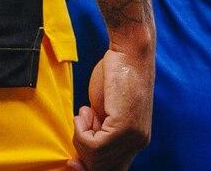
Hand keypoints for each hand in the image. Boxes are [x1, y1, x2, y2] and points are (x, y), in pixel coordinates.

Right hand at [71, 45, 151, 170]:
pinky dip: (80, 130)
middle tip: (81, 121)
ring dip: (81, 135)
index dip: (88, 168)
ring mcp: (134, 136)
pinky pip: (93, 145)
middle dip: (81, 150)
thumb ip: (99, 132)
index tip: (72, 163)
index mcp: (136, 140)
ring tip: (85, 112)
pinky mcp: (125, 127)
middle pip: (101, 167)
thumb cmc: (114, 75)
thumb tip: (81, 157)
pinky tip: (85, 111)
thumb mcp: (105, 112)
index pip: (112, 170)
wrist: (128, 52)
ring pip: (95, 158)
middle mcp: (138, 142)